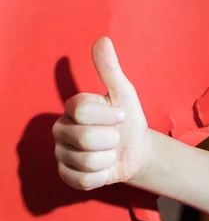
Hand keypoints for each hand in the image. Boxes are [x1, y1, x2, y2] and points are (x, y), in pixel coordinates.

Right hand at [53, 37, 148, 189]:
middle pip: (85, 139)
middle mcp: (60, 129)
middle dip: (110, 141)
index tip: (120, 117)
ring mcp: (61, 154)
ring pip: (86, 161)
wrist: (135, 151)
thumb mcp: (124, 94)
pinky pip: (84, 180)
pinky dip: (102, 176)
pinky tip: (104, 168)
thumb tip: (103, 40)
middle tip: (113, 138)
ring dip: (107, 159)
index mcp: (72, 108)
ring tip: (109, 153)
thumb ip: (111, 70)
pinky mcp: (67, 175)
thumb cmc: (127, 121)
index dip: (109, 116)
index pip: (82, 110)